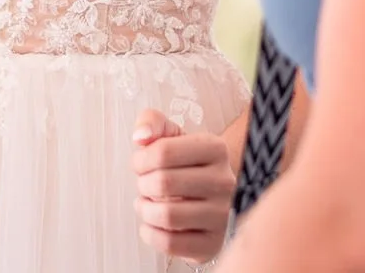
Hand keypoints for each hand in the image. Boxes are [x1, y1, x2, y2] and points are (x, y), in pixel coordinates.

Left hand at [130, 110, 232, 264]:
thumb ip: (152, 122)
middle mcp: (224, 181)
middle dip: (143, 185)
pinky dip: (151, 234)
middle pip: (162, 183)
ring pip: (166, 215)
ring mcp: (222, 215)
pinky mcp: (214, 243)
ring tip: (148, 204)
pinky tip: (153, 224)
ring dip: (145, 210)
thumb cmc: (188, 164)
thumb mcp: (173, 135)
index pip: (162, 152)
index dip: (140, 160)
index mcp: (215, 149)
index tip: (141, 164)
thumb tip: (141, 136)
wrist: (216, 193)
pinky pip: (170, 243)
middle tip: (145, 185)